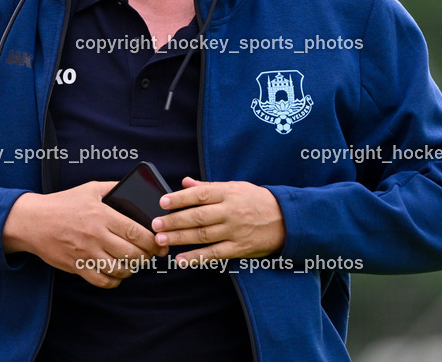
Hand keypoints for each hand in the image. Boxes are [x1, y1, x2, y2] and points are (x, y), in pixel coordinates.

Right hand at [2, 182, 167, 288]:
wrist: (33, 221)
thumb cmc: (63, 203)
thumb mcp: (90, 189)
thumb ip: (114, 188)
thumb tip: (138, 188)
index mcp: (101, 214)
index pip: (135, 232)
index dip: (152, 241)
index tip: (159, 243)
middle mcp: (95, 235)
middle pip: (131, 253)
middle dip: (146, 257)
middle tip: (150, 254)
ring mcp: (85, 252)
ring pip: (119, 269)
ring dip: (131, 269)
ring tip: (134, 263)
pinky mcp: (76, 266)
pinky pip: (102, 281)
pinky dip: (114, 281)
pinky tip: (116, 273)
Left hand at [151, 177, 284, 263]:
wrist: (286, 220)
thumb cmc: (256, 200)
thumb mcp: (235, 187)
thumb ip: (208, 186)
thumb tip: (185, 182)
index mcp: (228, 193)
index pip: (200, 194)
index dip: (180, 198)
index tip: (163, 201)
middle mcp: (230, 211)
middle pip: (198, 216)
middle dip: (174, 221)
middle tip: (155, 224)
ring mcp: (234, 231)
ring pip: (203, 235)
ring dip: (180, 238)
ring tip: (161, 239)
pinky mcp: (239, 248)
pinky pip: (214, 254)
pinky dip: (196, 258)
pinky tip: (181, 259)